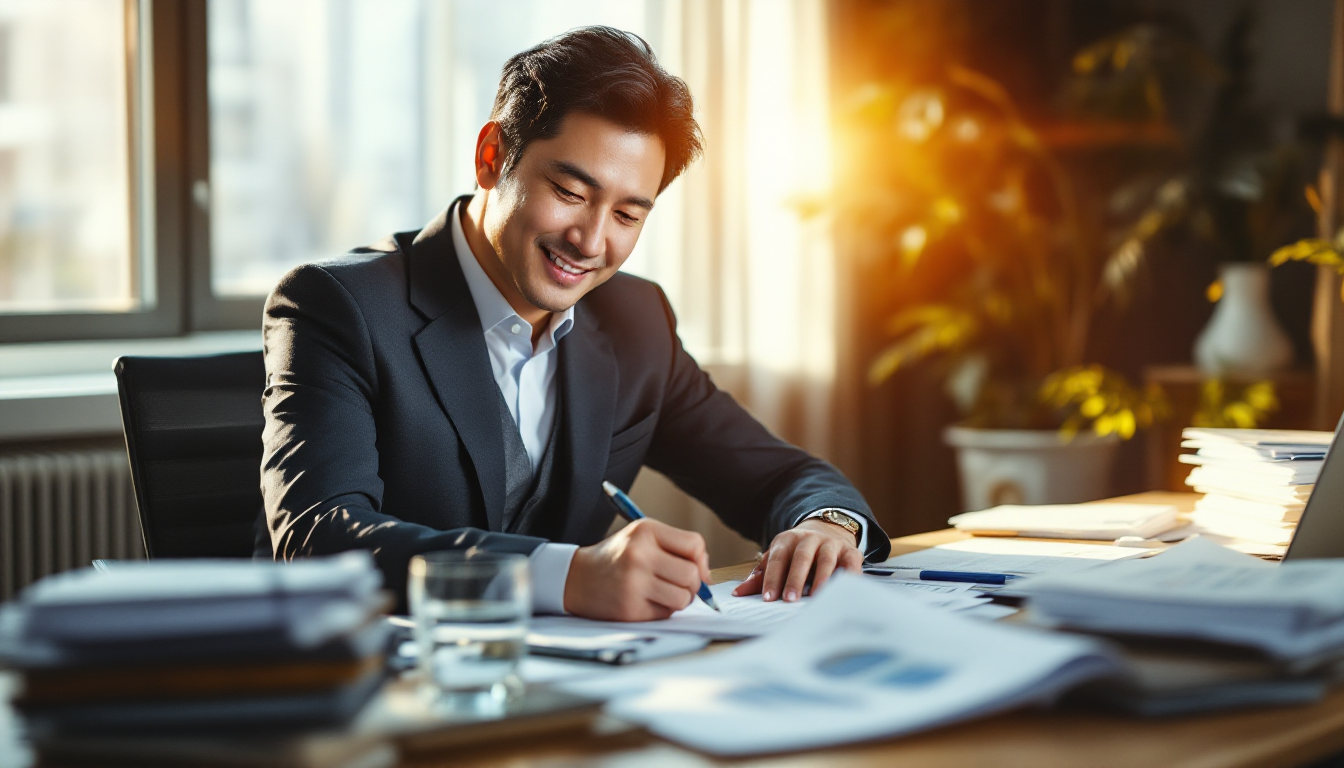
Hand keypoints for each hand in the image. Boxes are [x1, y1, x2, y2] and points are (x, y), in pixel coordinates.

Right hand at [563, 518, 710, 620]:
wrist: (576, 578)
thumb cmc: (617, 557)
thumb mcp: (641, 537)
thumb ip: (676, 547)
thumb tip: (708, 575)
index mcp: (645, 531)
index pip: (695, 545)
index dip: (700, 560)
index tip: (694, 568)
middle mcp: (639, 555)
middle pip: (692, 575)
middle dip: (691, 584)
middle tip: (677, 583)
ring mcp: (634, 584)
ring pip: (684, 598)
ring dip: (679, 599)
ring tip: (662, 592)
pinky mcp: (630, 609)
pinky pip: (666, 614)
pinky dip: (662, 610)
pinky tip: (645, 601)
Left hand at [732, 518, 862, 601]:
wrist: (827, 530)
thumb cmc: (796, 553)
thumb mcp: (777, 558)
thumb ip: (760, 576)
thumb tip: (738, 593)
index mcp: (787, 540)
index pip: (777, 559)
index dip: (772, 578)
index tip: (768, 598)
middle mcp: (809, 539)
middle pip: (801, 558)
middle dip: (795, 579)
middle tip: (789, 599)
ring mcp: (831, 544)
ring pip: (826, 559)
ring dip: (821, 578)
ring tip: (816, 597)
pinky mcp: (851, 552)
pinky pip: (851, 563)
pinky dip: (849, 576)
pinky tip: (843, 591)